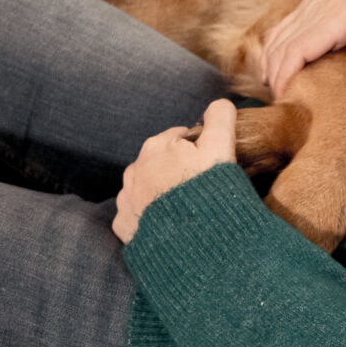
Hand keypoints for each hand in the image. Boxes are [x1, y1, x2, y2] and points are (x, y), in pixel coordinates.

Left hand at [114, 99, 236, 243]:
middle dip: (179, 170)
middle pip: (162, 162)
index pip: (181, 137)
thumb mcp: (221, 148)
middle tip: (202, 188)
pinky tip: (170, 225)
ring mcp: (127, 199)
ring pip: (147, 187)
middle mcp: (135, 169)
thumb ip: (220, 119)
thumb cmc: (208, 192)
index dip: (200, 149)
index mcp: (157, 145)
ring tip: (187, 209)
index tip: (211, 165)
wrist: (192, 243)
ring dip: (163, 193)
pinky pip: (138, 214)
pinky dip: (151, 216)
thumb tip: (219, 102)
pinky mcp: (124, 226)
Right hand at [260, 0, 345, 99]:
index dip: (286, 75)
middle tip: (281, 106)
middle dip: (276, 77)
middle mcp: (319, 10)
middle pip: (283, 47)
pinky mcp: (315, 3)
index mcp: (339, 14)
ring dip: (271, 63)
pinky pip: (286, 26)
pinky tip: (274, 64)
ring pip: (279, 36)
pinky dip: (275, 47)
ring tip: (275, 92)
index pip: (299, 48)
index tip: (284, 98)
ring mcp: (314, 5)